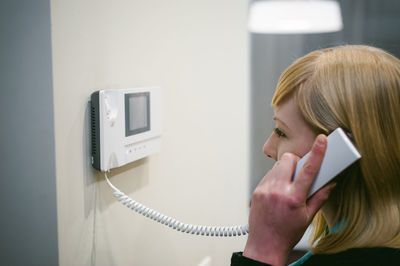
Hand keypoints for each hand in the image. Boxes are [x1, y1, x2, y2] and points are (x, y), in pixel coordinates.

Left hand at [243, 135, 335, 265]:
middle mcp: (278, 190)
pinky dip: (276, 177)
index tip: (322, 140)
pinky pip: (269, 174)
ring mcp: (265, 189)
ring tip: (289, 186)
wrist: (265, 245)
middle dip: (297, 162)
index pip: (309, 170)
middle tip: (301, 174)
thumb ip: (320, 197)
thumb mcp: (308, 218)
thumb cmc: (287, 233)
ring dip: (286, 170)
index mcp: (294, 198)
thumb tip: (330, 183)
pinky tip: (279, 190)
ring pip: (278, 166)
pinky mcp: (257, 190)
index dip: (317, 152)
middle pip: (289, 160)